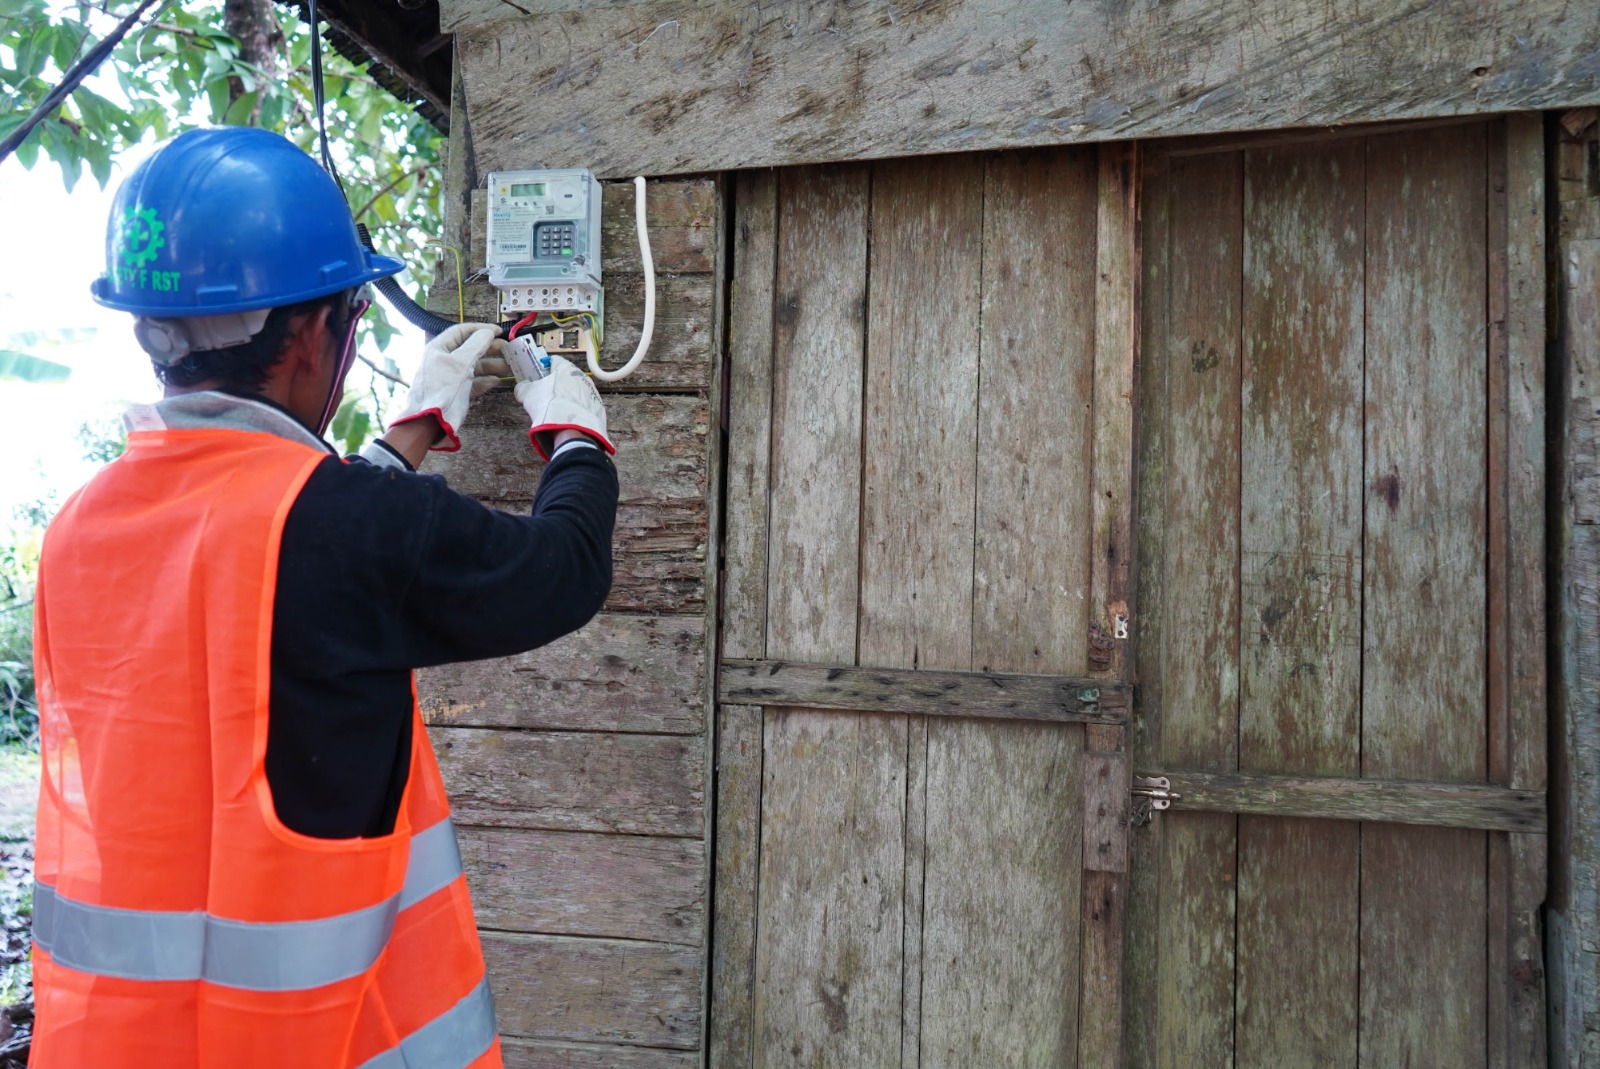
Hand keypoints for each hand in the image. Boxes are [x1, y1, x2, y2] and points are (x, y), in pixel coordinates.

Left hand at [389, 322, 502, 451]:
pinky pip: (473, 382)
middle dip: (489, 348)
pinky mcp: (456, 391)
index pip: (462, 331)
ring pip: (473, 366)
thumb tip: (488, 332)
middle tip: (508, 349)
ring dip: (491, 365)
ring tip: (509, 366)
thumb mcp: (460, 363)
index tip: (499, 332)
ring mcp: (450, 376)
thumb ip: (476, 345)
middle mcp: (444, 360)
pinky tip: (497, 381)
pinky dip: (485, 380)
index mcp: (439, 348)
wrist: (430, 422)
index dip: (481, 330)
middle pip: (470, 348)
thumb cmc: (443, 388)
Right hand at [514, 357, 614, 459]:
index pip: (554, 361)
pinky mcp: (597, 408)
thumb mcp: (528, 393)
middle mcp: (582, 376)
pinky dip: (575, 410)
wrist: (570, 428)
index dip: (544, 368)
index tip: (538, 376)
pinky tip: (567, 418)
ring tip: (556, 409)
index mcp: (566, 367)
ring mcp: (592, 392)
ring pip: (575, 391)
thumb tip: (522, 387)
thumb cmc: (549, 405)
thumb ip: (523, 387)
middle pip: (565, 377)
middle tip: (545, 396)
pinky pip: (583, 406)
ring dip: (566, 398)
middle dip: (555, 385)